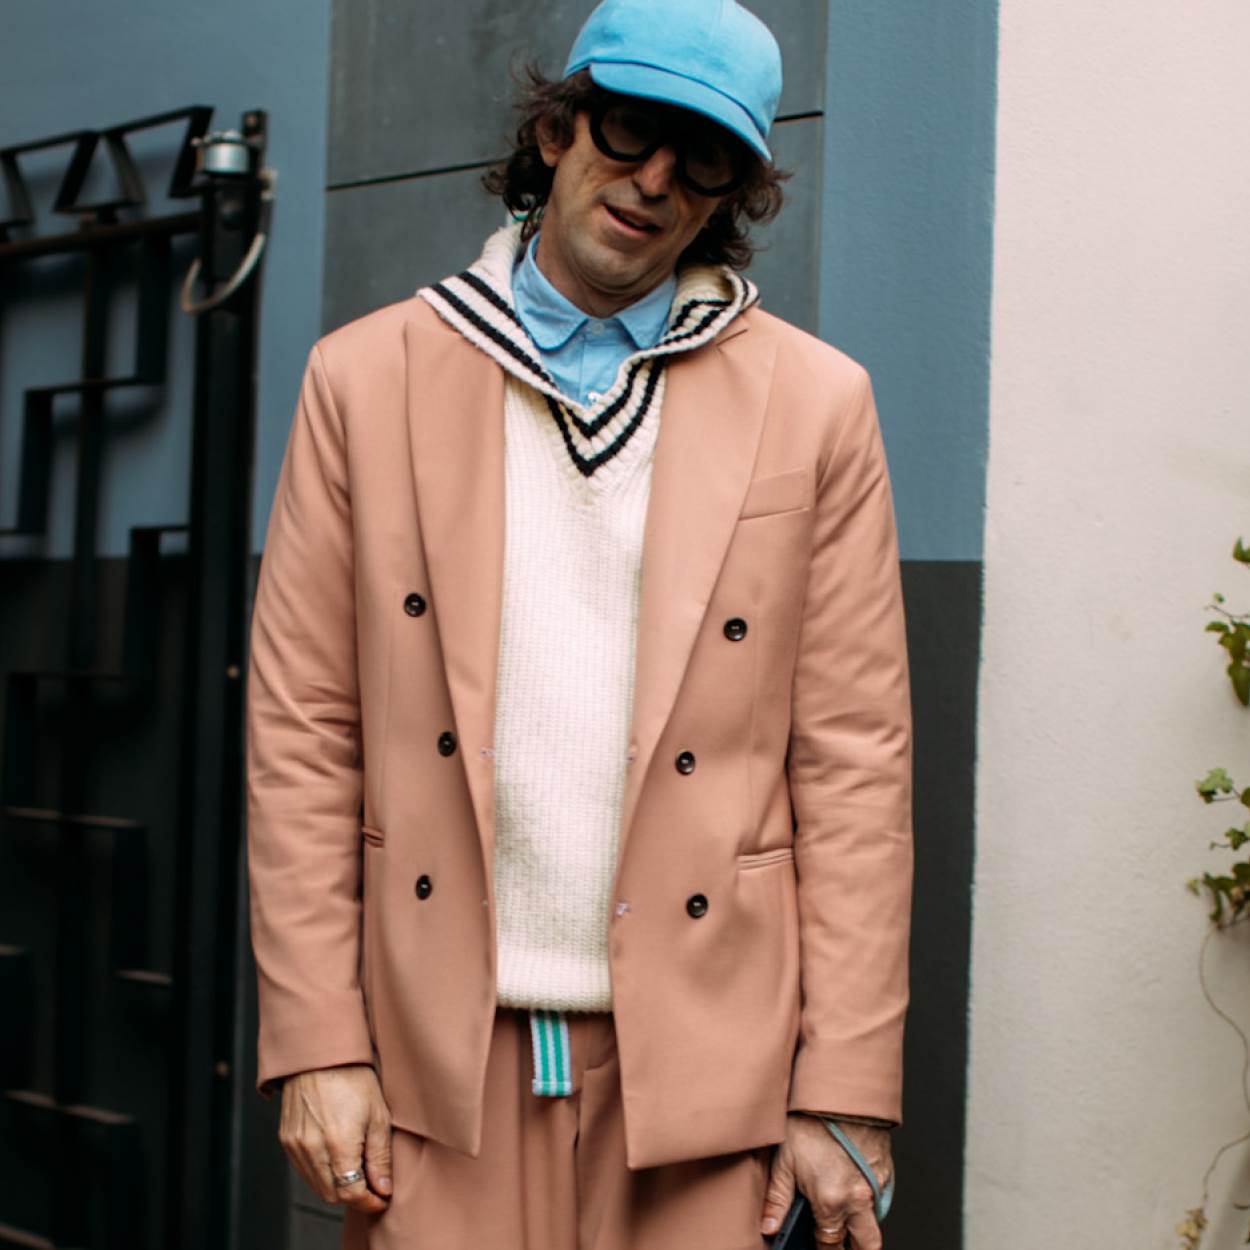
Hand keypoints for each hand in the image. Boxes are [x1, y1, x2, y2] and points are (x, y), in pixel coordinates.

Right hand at [278, 1063, 392, 1212]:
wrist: (321, 1054)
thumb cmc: (353, 1078)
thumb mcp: (378, 1115)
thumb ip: (380, 1157)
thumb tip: (383, 1189)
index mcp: (338, 1143)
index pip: (351, 1193)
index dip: (369, 1201)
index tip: (381, 1198)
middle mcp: (312, 1148)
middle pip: (332, 1194)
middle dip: (354, 1196)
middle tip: (372, 1186)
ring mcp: (295, 1145)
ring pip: (316, 1185)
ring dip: (337, 1186)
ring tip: (357, 1169)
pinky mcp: (286, 1140)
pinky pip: (304, 1170)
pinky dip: (321, 1173)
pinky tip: (337, 1158)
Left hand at [760, 1114, 892, 1246]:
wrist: (841, 1092)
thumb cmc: (811, 1121)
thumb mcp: (784, 1159)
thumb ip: (777, 1199)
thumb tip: (769, 1227)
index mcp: (832, 1201)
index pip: (829, 1244)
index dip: (821, 1249)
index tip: (814, 1245)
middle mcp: (859, 1199)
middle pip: (866, 1245)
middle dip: (853, 1249)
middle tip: (836, 1244)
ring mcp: (876, 1186)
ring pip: (875, 1224)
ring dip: (862, 1228)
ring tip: (844, 1219)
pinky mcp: (886, 1171)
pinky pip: (881, 1199)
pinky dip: (869, 1203)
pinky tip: (852, 1190)